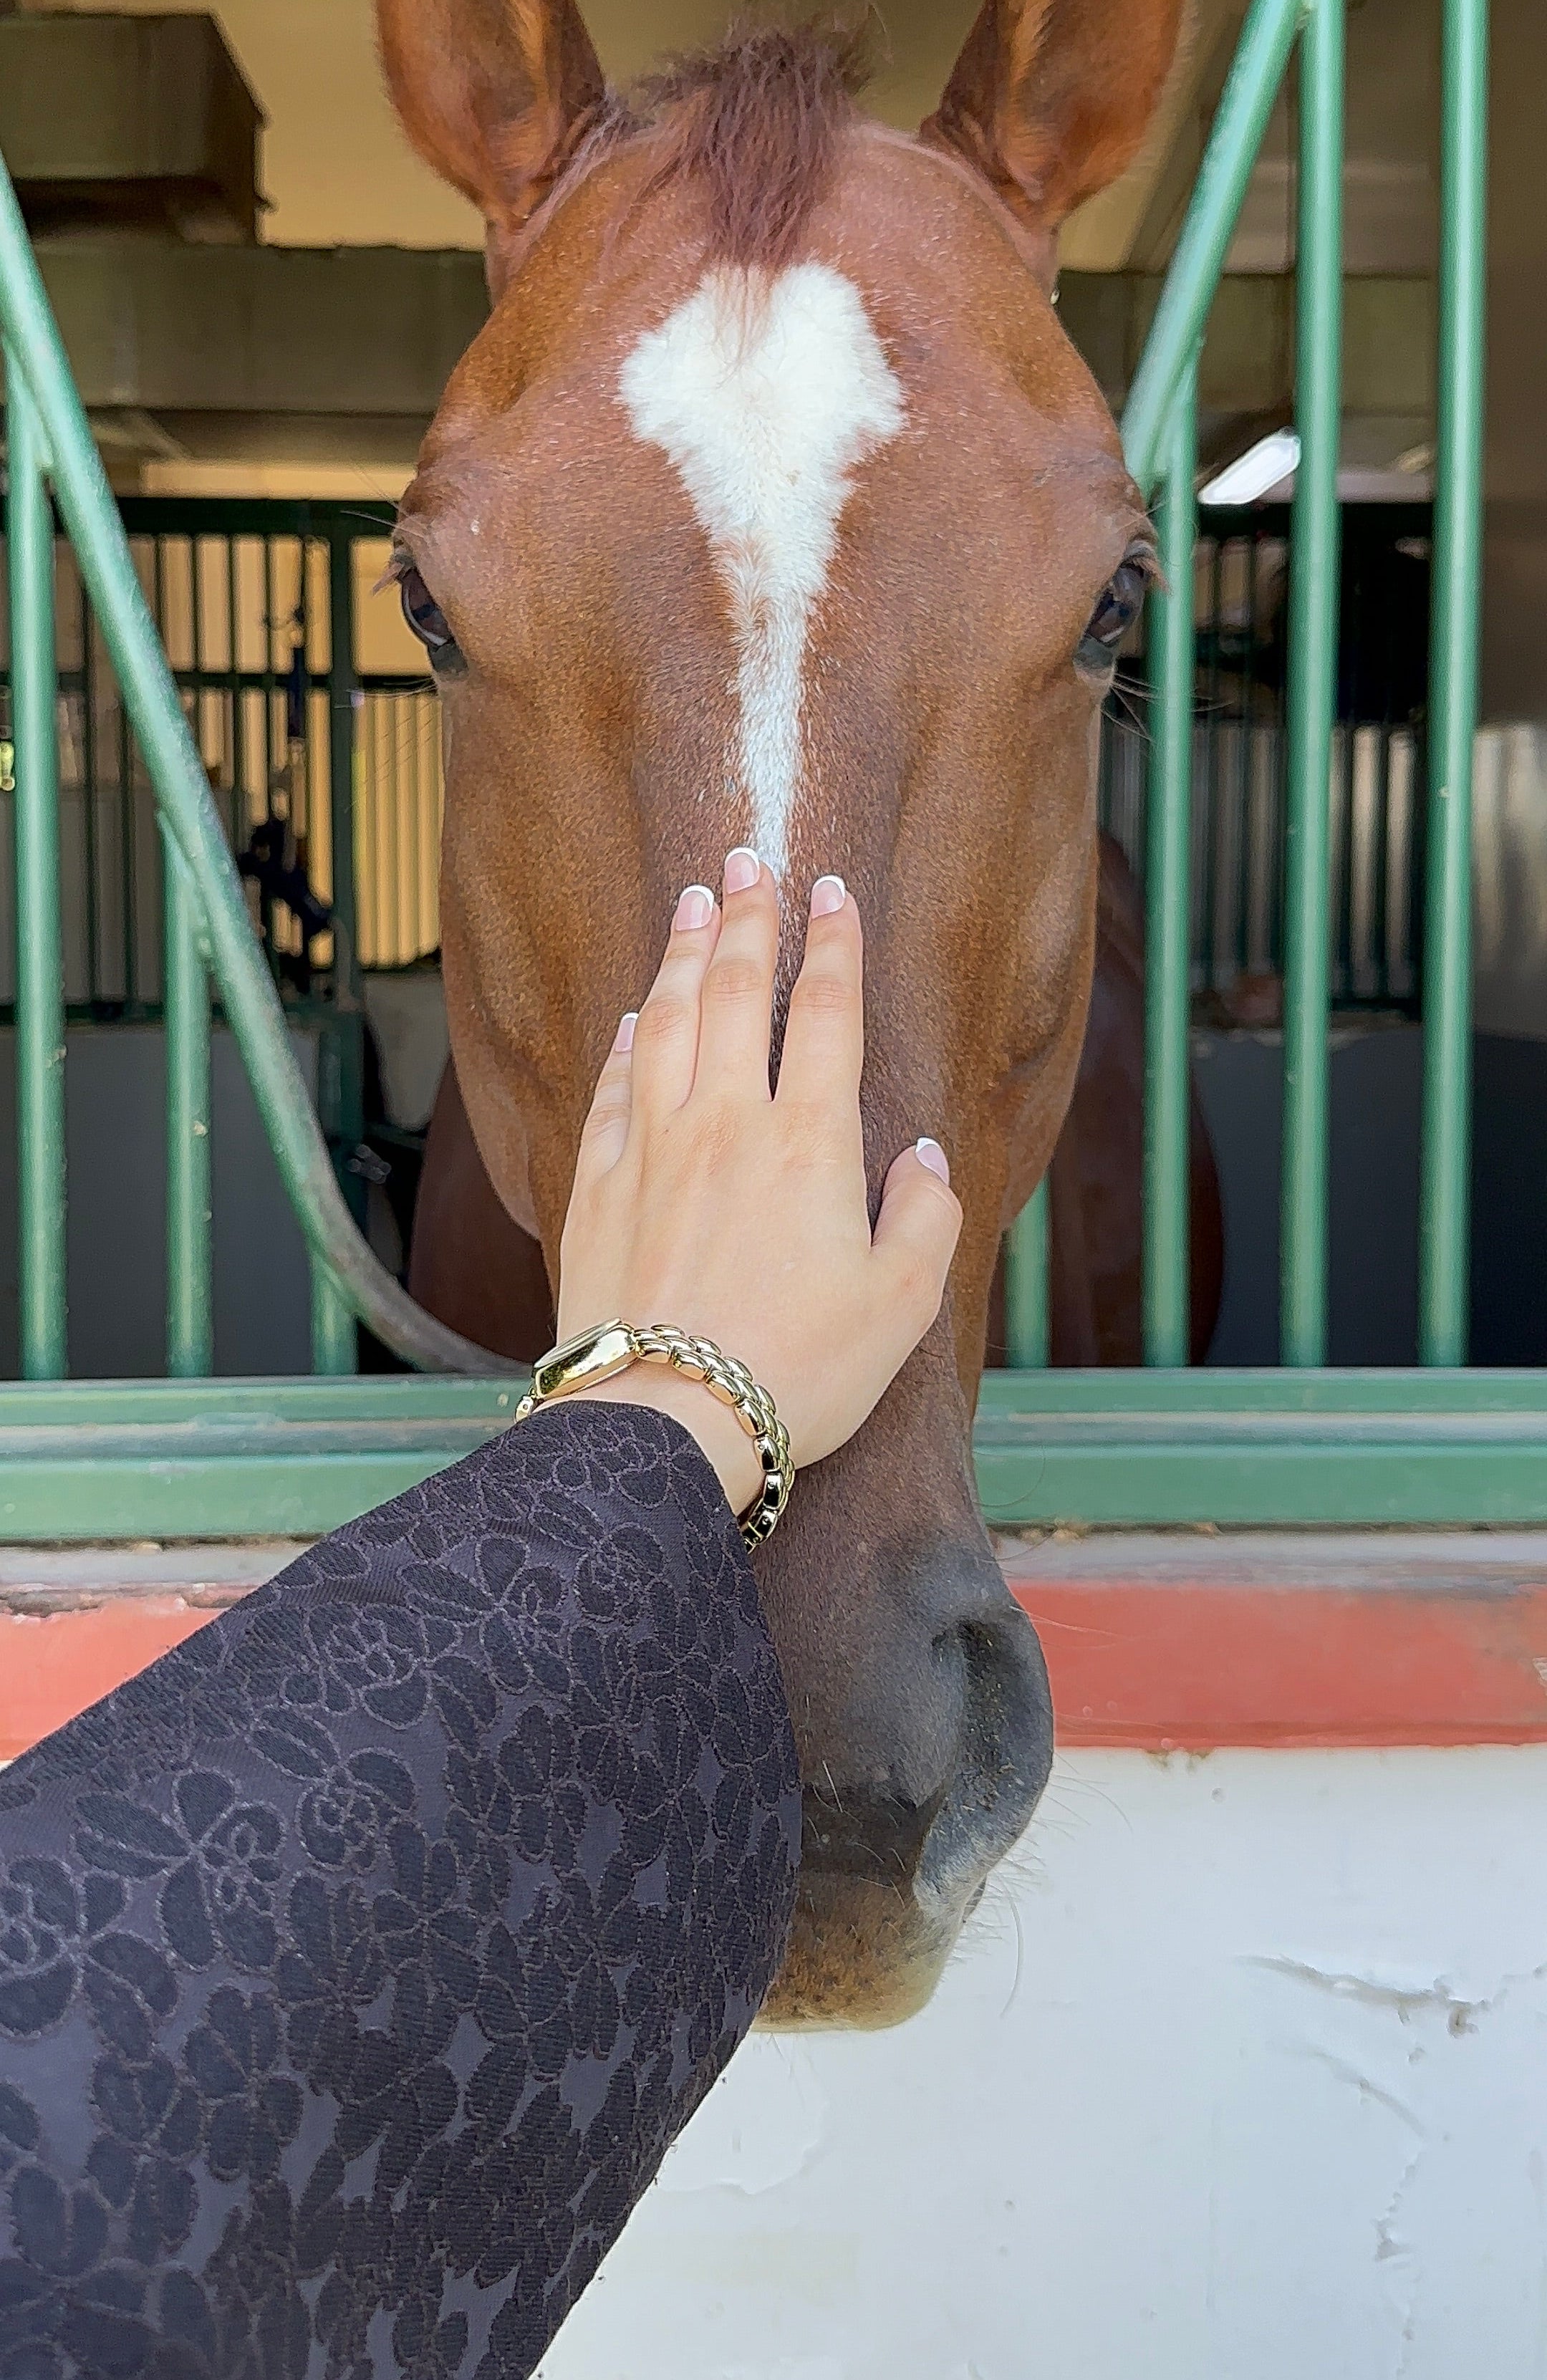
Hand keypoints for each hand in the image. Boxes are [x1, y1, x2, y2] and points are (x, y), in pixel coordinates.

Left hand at [556, 847, 962, 1516]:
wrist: (665, 1424)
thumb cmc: (795, 1374)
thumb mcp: (900, 1308)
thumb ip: (925, 1220)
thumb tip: (923, 1157)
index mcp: (810, 1145)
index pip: (829, 1016)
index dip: (835, 945)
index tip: (832, 891)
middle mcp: (726, 1124)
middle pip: (739, 993)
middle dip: (749, 918)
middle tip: (750, 859)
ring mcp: (651, 1149)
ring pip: (668, 1021)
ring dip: (684, 954)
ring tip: (694, 902)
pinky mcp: (595, 1187)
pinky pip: (612, 1087)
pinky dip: (629, 1040)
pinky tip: (637, 1017)